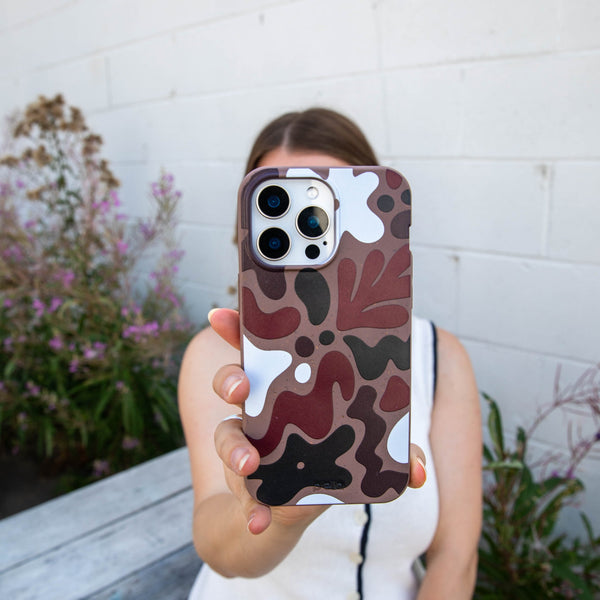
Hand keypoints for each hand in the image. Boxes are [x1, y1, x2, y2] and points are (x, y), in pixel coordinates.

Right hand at [209, 308, 426, 535]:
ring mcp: (249, 442)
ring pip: (226, 434)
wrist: (300, 507)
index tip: (222, 314)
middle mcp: (260, 407)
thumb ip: (390, 450)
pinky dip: (250, 508)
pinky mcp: (247, 481)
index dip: (238, 328)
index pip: (258, 347)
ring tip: (249, 466)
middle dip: (231, 379)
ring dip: (234, 448)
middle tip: (242, 389)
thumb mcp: (363, 443)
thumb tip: (419, 472)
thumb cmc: (335, 451)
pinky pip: (240, 490)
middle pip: (234, 381)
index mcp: (287, 382)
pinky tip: (259, 521)